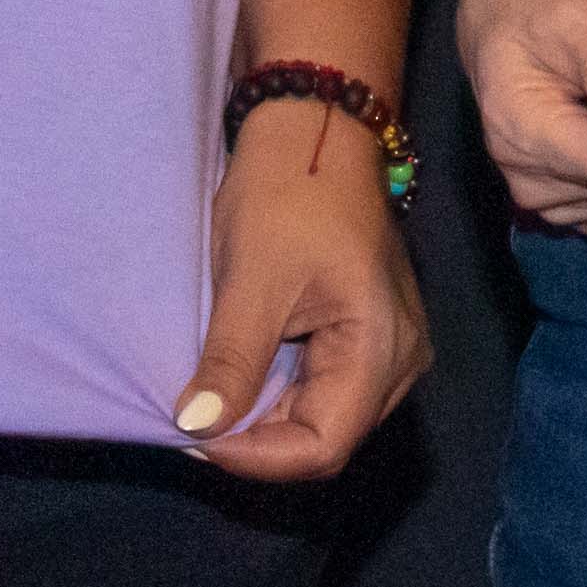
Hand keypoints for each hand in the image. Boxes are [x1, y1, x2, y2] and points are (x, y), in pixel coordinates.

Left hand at [175, 103, 429, 477]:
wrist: (314, 130)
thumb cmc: (288, 194)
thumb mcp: (251, 280)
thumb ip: (231, 361)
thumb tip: (196, 429)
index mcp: (383, 351)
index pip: (321, 447)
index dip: (254, 457)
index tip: (190, 437)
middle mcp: (398, 363)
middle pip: (324, 440)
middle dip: (255, 443)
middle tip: (188, 425)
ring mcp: (386, 350)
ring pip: (320, 418)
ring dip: (262, 421)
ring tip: (205, 406)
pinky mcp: (365, 335)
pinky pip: (321, 387)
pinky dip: (274, 393)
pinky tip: (234, 381)